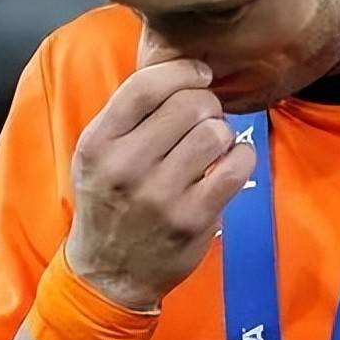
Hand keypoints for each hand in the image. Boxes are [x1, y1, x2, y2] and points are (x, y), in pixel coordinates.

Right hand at [66, 59, 256, 309]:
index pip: (145, 86)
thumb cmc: (109, 201)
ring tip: (212, 144)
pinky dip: (241, 156)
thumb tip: (182, 67)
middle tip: (205, 117)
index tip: (199, 75)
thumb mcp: (97, 153)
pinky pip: (235, 167)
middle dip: (206, 104)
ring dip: (222, 131)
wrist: (109, 272)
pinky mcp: (192, 220)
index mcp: (98, 143)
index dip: (183, 72)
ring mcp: (159, 196)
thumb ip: (129, 113)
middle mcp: (125, 167)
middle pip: (188, 105)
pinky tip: (230, 162)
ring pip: (214, 133)